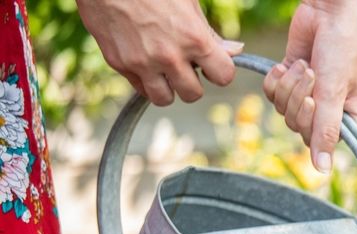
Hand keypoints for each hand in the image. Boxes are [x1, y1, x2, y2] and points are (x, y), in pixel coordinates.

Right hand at [77, 0, 241, 105]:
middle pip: (193, 94)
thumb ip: (210, 33)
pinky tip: (144, 61)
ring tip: (163, 69)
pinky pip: (139, 88)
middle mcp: (169, 56)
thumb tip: (235, 51)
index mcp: (194, 39)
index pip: (224, 77)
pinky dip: (145, 81)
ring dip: (168, 88)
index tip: (211, 63)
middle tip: (184, 65)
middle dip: (192, 82)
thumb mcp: (188, 2)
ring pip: (164, 99)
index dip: (219, 70)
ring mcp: (142, 63)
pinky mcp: (119, 63)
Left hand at [264, 0, 356, 172]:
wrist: (330, 7)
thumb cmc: (344, 45)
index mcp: (350, 116)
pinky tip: (286, 64)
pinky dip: (275, 79)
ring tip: (304, 64)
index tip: (315, 99)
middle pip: (298, 125)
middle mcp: (330, 108)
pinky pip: (272, 93)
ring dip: (288, 85)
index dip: (310, 120)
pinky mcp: (291, 77)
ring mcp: (310, 93)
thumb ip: (325, 130)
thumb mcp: (335, 89)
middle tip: (311, 73)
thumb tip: (322, 170)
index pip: (320, 138)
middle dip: (298, 98)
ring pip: (283, 109)